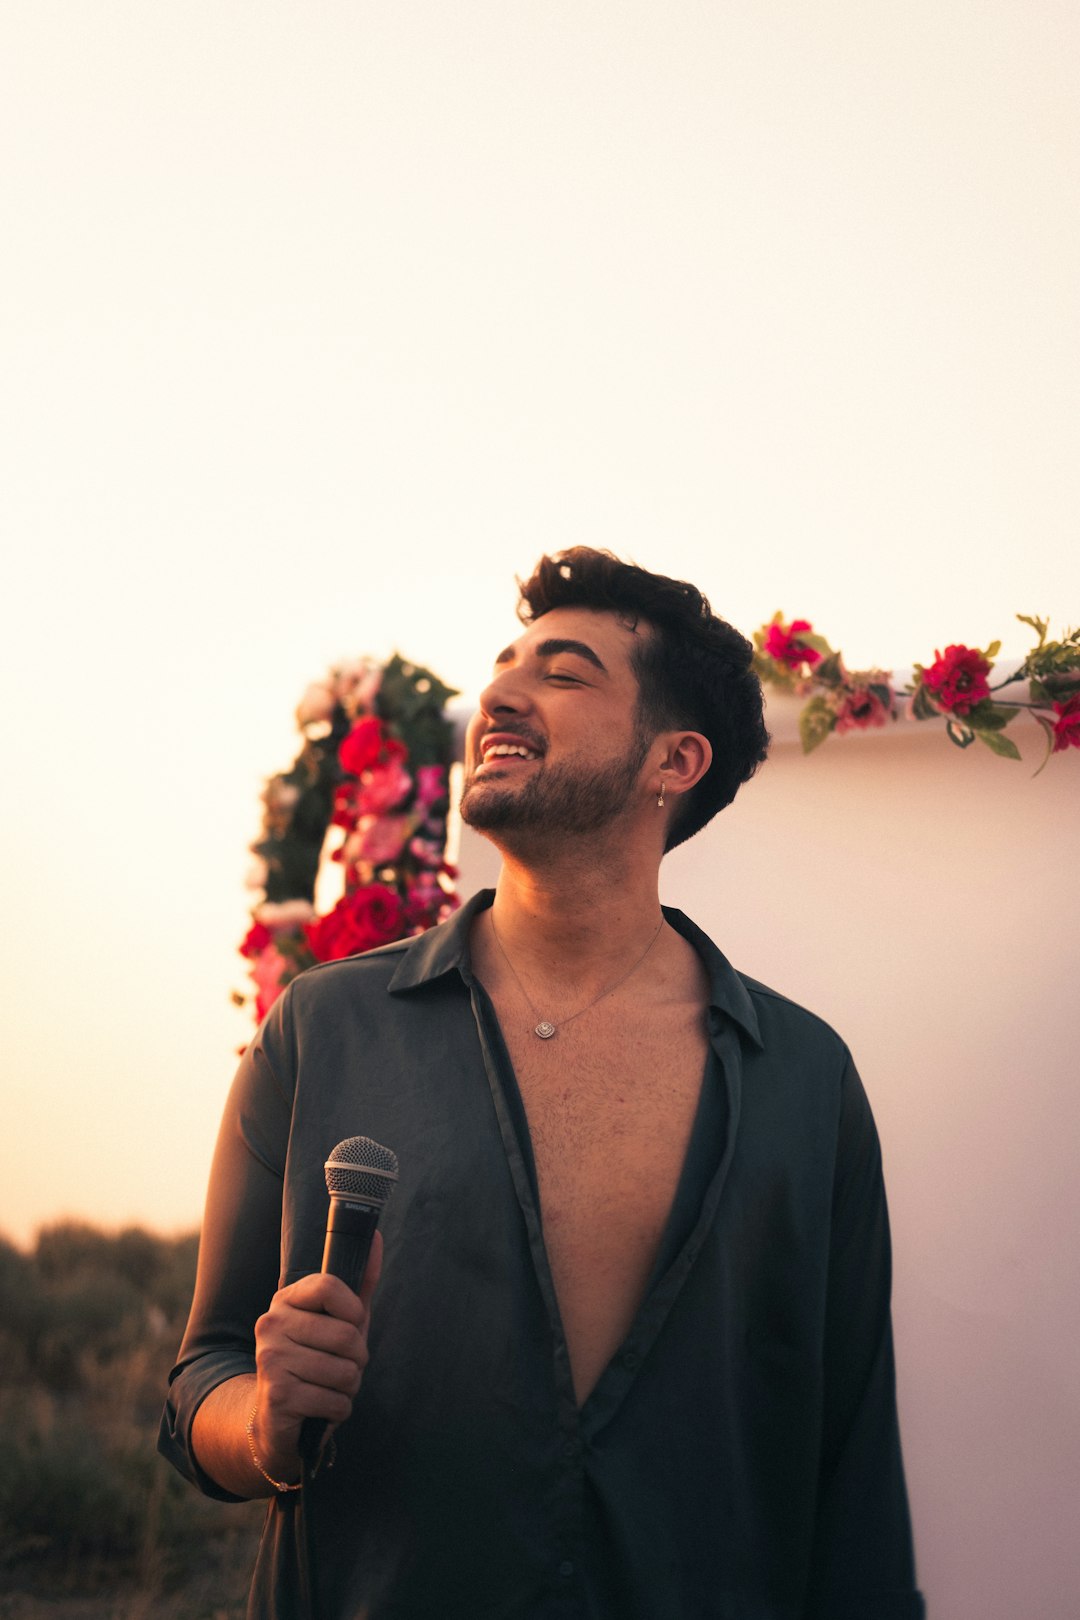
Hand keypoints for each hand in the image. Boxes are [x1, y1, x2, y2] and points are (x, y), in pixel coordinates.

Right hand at [250, 1231, 381, 1478]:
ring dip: (349, 1387)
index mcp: (285, 1300)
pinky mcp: (278, 1396)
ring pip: (346, 1372)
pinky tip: (320, 1407)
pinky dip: (338, 1409)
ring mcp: (271, 1360)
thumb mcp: (339, 1321)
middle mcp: (270, 1324)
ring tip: (328, 1387)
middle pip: (346, 1335)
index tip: (350, 1324)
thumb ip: (359, 1283)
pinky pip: (336, 1401)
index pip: (330, 1285)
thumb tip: (376, 1236)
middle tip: (339, 1367)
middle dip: (357, 1359)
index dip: (353, 1310)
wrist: (276, 1419)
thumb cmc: (315, 1361)